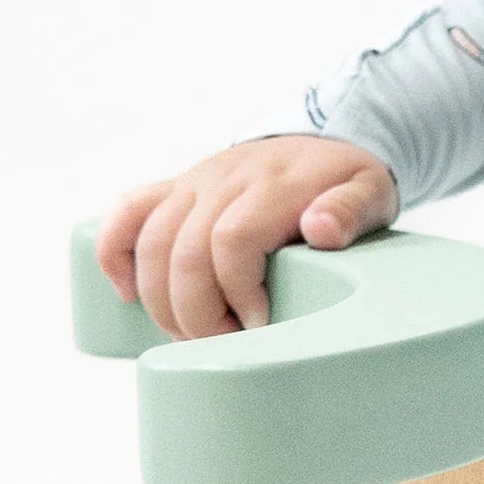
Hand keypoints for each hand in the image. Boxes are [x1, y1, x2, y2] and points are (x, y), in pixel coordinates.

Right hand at [97, 136, 400, 337]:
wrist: (325, 139)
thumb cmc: (348, 180)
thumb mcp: (369, 192)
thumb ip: (349, 210)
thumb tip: (320, 229)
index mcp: (271, 186)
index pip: (232, 241)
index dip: (237, 291)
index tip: (259, 324)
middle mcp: (223, 180)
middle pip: (184, 251)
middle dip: (196, 312)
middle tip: (224, 344)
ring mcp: (194, 183)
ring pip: (151, 241)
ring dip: (159, 300)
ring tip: (190, 335)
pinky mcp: (175, 188)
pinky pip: (128, 212)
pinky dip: (114, 252)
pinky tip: (126, 293)